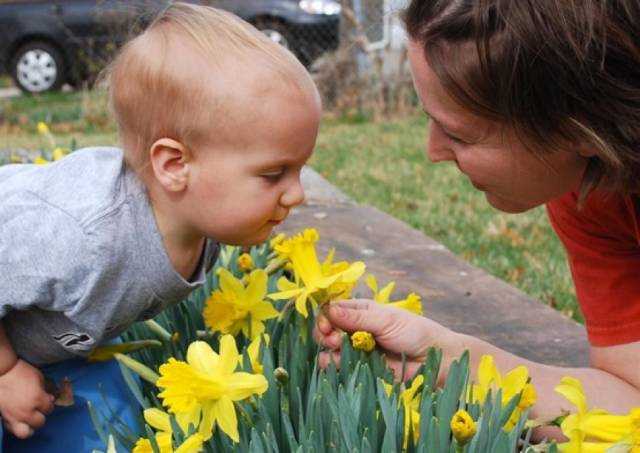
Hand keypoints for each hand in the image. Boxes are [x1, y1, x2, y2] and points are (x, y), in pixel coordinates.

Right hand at [0, 359, 54, 437]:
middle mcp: (26, 411)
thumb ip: (45, 390)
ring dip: (29, 427)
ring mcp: (13, 416)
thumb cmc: (21, 372)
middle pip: (39, 422)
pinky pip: (11, 429)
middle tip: (38, 410)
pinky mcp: (3, 417)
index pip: (49, 409)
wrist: (2, 372)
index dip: (48, 404)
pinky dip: (16, 426)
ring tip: (29, 422)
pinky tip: (18, 420)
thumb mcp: (39, 378)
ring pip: (25, 433)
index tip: (46, 400)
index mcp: (37, 399)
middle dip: (40, 416)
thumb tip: (49, 398)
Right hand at [314, 299, 459, 380]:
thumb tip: (329, 310)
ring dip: (328, 349)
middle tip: (334, 339)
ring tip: (339, 349)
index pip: (332, 309)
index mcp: (361, 310)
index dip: (325, 316)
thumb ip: (357, 317)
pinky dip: (334, 365)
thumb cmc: (414, 332)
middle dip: (325, 333)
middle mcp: (355, 329)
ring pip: (328, 349)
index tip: (326, 324)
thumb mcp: (386, 320)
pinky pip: (338, 367)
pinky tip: (340, 363)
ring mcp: (356, 349)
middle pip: (326, 329)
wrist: (434, 360)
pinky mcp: (360, 368)